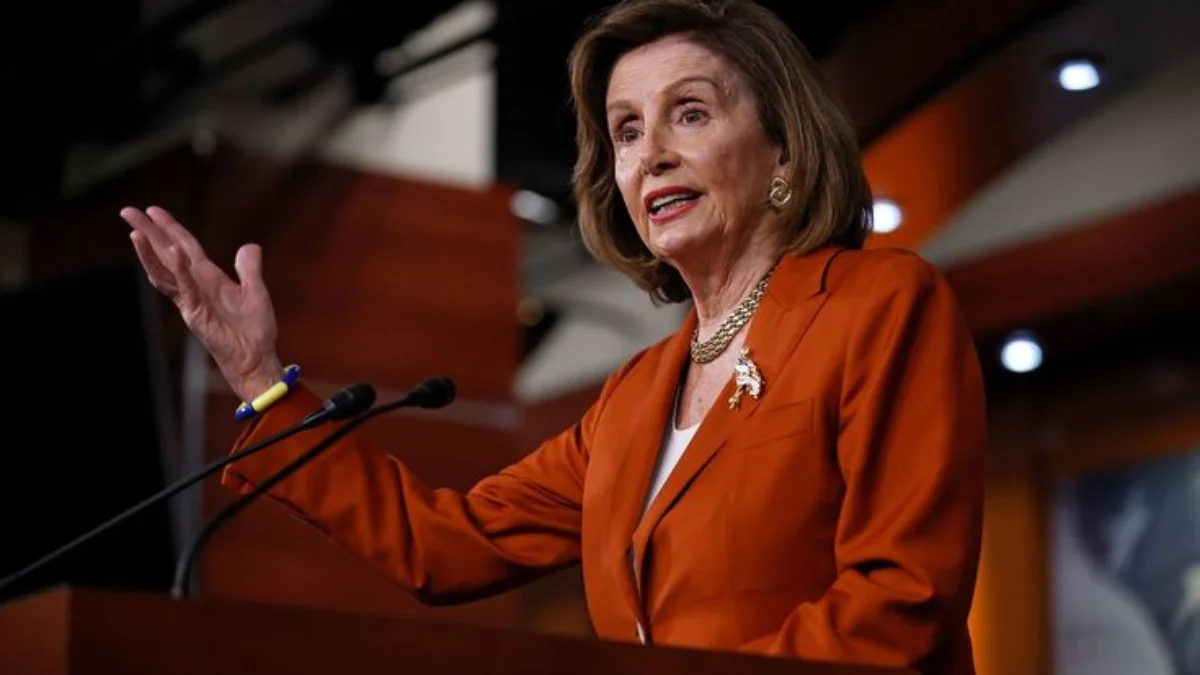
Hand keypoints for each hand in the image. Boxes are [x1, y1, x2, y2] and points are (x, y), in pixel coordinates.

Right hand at [120, 205, 282, 400]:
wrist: (256, 357)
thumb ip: (249, 268)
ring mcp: (192, 300)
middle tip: (127, 212)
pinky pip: (187, 288)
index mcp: (208, 278)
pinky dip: (180, 270)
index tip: (152, 210)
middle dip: (148, 233)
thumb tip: (249, 246)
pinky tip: (174, 252)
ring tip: (136, 231)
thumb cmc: (254, 329)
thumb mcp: (255, 291)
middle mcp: (195, 286)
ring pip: (166, 271)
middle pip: (166, 254)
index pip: (184, 247)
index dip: (170, 228)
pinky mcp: (196, 314)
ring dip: (151, 251)